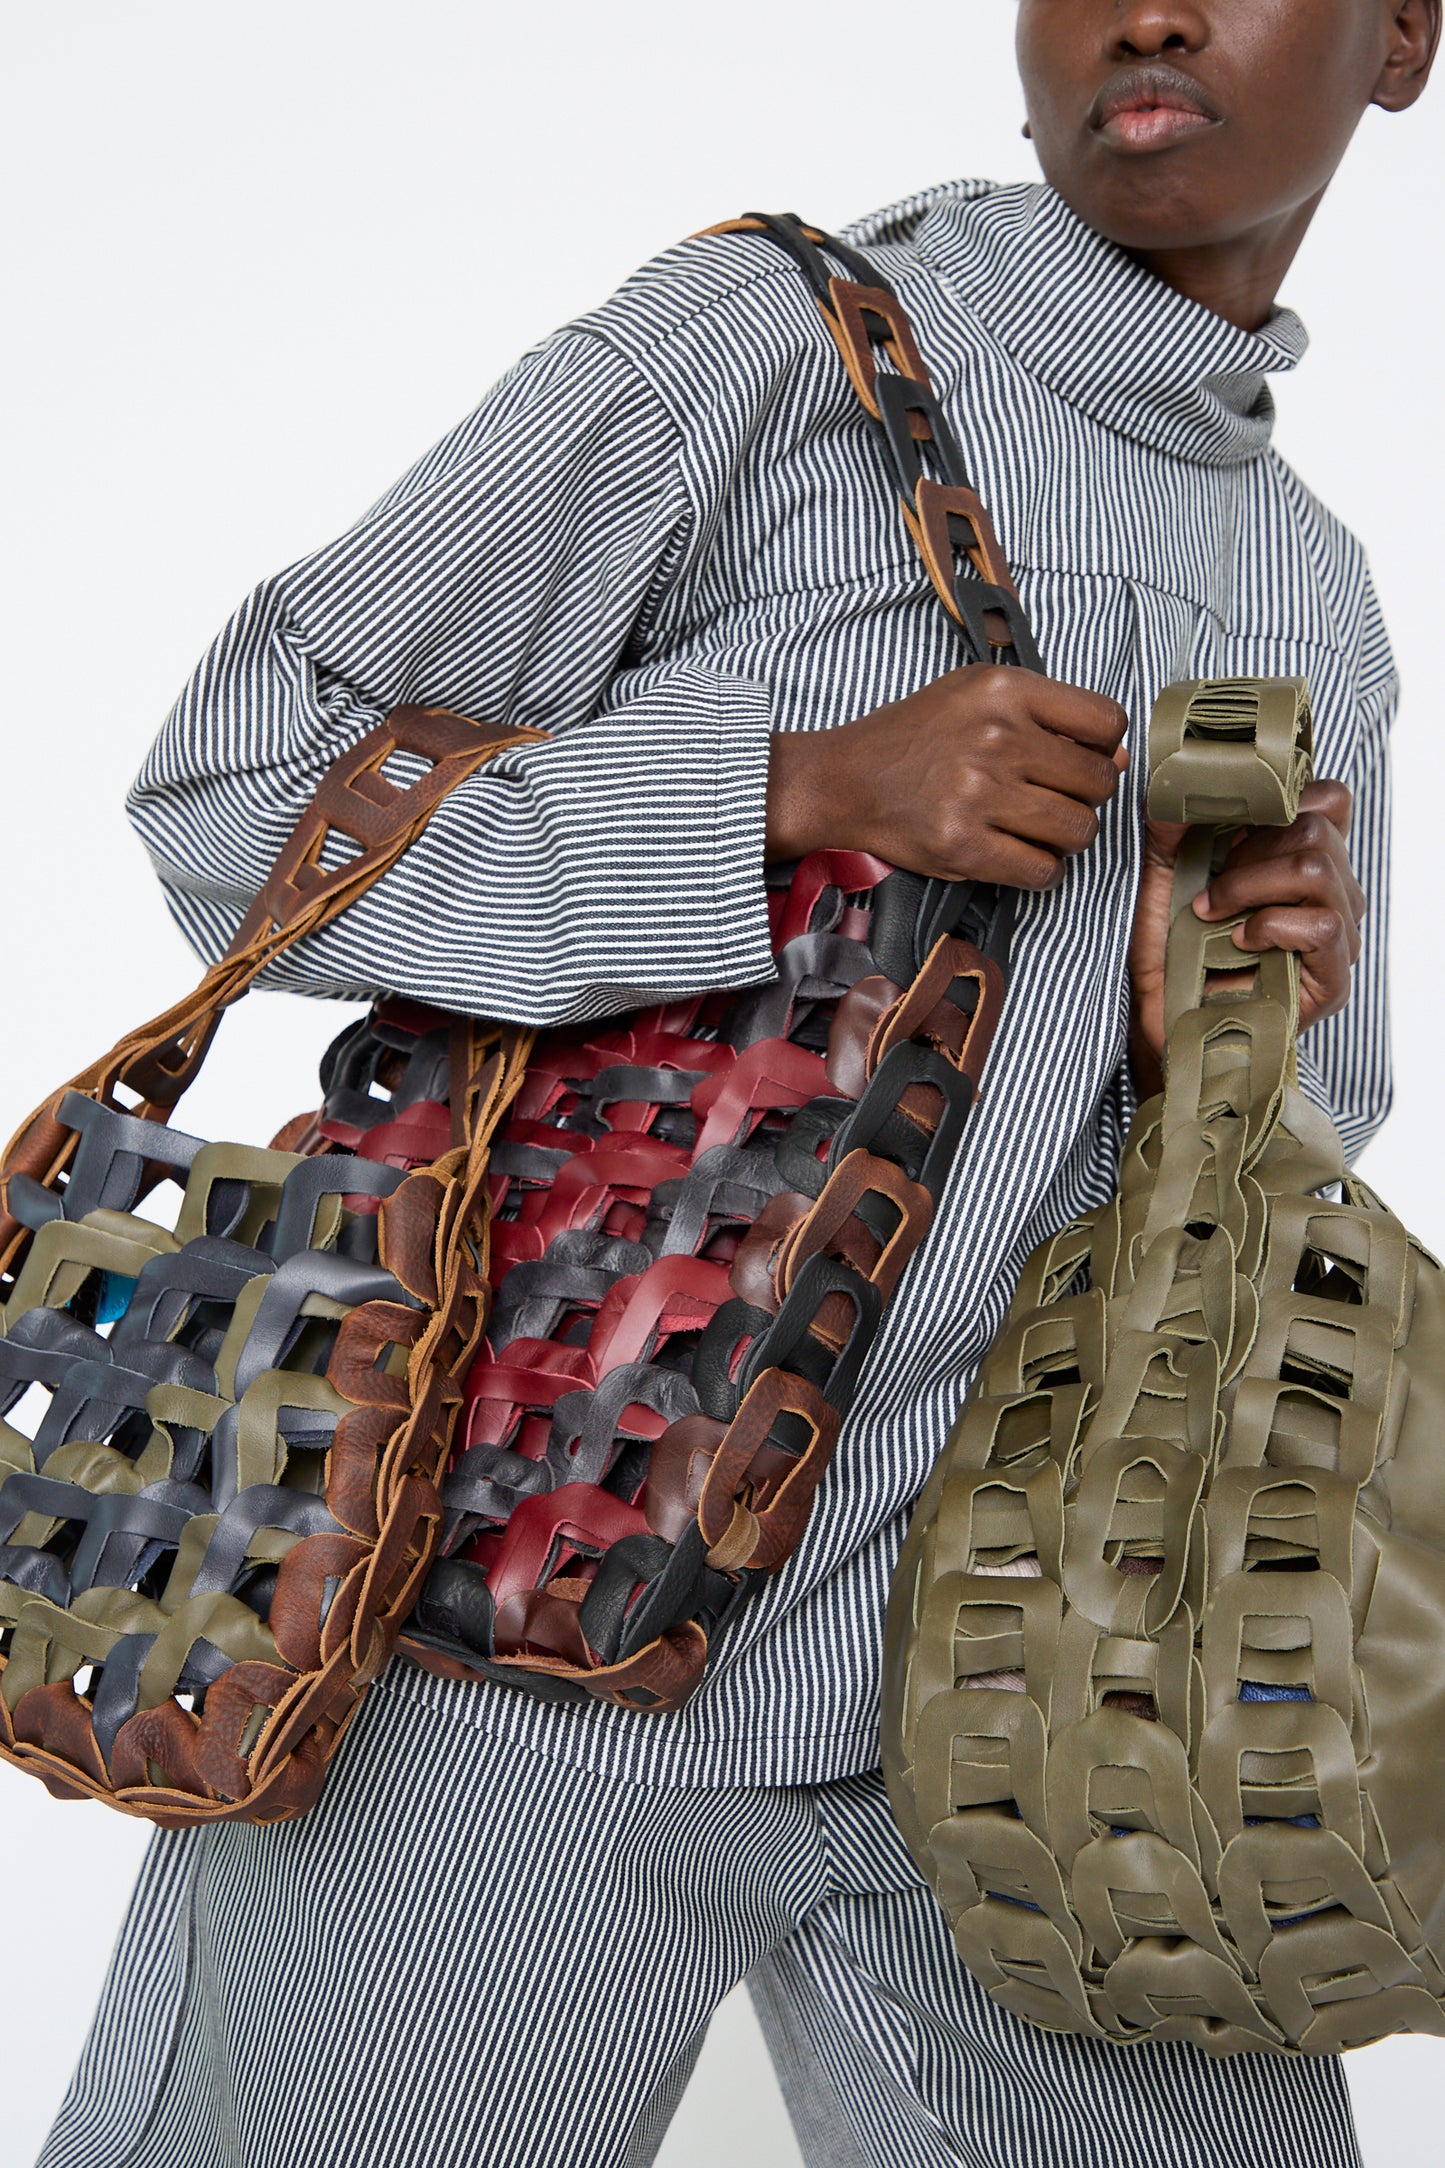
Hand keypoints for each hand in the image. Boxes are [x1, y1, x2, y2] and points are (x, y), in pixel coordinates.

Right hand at [766, 665, 1127, 887]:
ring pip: (1077, 830)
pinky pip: (1041, 870)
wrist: (844, 779)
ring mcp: (979, 794)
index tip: (1080, 759)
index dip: (1103, 748)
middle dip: (1085, 798)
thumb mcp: (976, 695)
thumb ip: (1046, 716)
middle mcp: (996, 738)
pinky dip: (1042, 871)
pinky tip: (1021, 856)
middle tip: (1054, 800)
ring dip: (1067, 838)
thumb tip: (1116, 757)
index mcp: (1004, 689)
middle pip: (1097, 782)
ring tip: (1038, 830)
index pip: (1105, 722)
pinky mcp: (963, 845)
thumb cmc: (915, 736)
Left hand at [1128, 779, 1365, 1095]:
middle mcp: (1330, 893)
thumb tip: (1187, 776)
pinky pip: (1323, 926)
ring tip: (1214, 913)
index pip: (1329, 801)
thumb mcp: (1162, 869)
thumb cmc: (1165, 946)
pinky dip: (1270, 925)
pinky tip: (1238, 942)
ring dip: (1251, 885)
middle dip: (1249, 852)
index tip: (1233, 829)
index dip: (1284, 802)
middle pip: (1317, 831)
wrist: (1156, 1018)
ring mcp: (1336, 937)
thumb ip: (1176, 819)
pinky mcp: (1331, 979)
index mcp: (1301, 858)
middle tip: (1212, 886)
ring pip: (1318, 872)